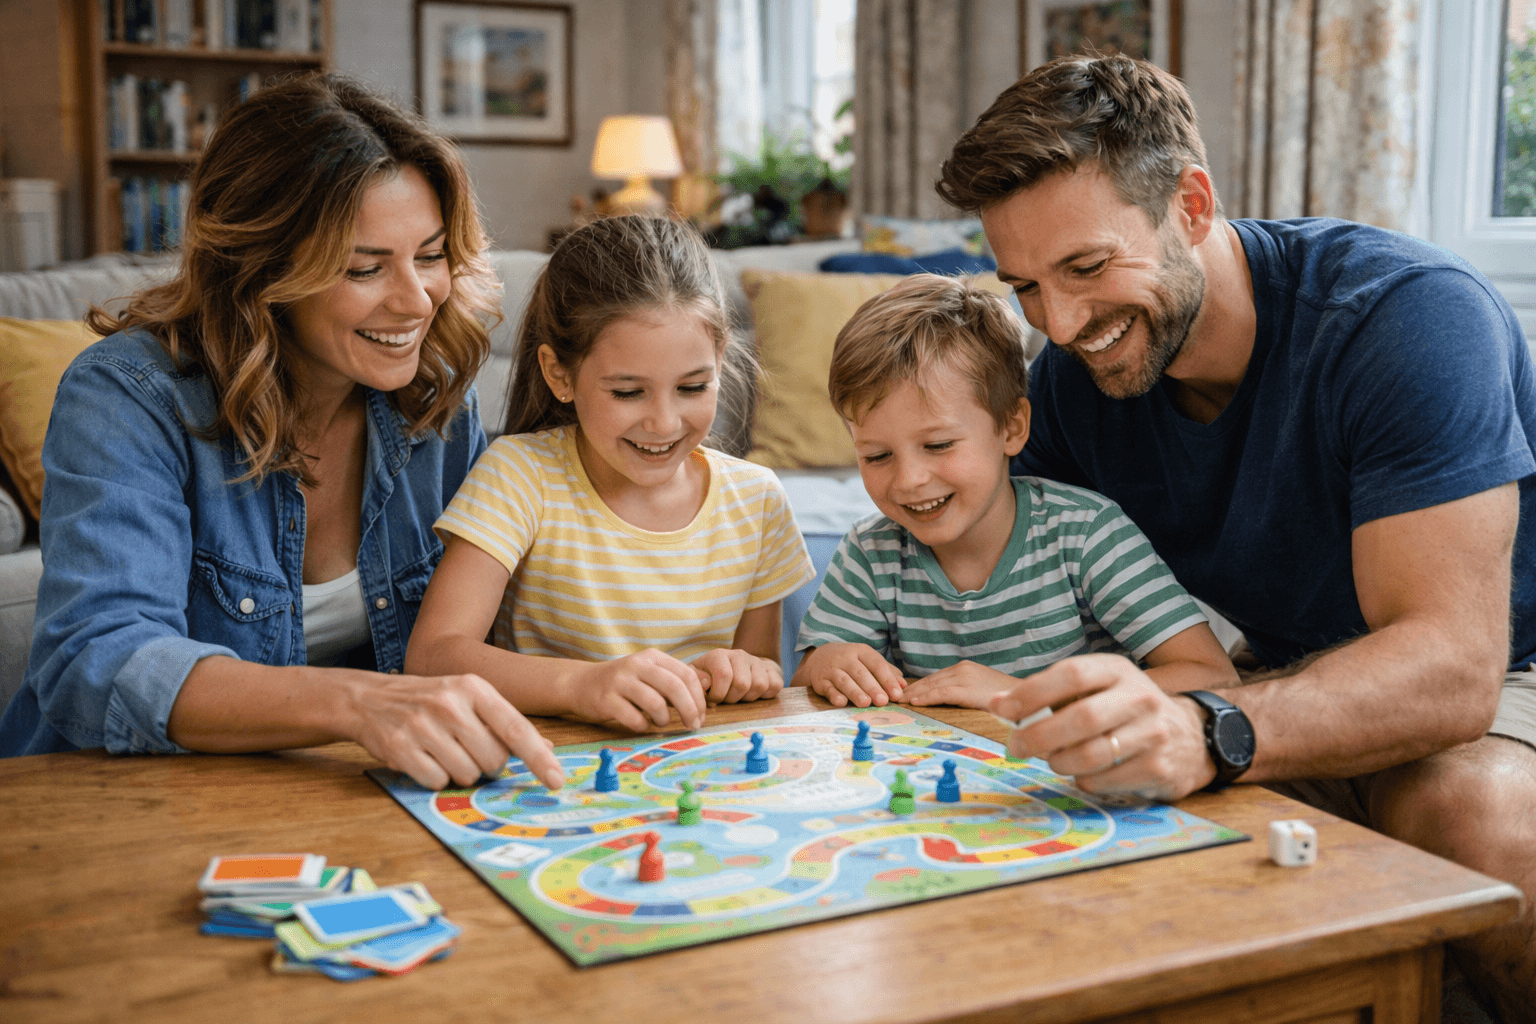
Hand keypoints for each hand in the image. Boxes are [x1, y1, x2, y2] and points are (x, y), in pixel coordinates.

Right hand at [345, 671, 564, 791]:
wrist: (370, 698)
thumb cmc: (429, 700)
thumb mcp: (469, 698)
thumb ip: (505, 722)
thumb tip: (546, 747)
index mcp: (474, 688)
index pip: (515, 729)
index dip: (539, 759)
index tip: (557, 781)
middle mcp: (450, 703)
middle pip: (493, 760)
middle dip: (486, 764)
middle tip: (466, 749)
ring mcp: (423, 725)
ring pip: (466, 774)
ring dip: (459, 771)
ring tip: (441, 750)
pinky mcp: (400, 747)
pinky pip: (436, 781)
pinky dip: (434, 777)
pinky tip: (423, 757)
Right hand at [568, 649, 707, 731]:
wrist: (581, 684)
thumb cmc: (624, 683)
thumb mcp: (650, 674)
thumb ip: (676, 679)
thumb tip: (709, 685)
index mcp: (652, 657)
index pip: (685, 674)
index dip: (698, 698)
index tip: (702, 716)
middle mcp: (637, 665)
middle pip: (675, 687)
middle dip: (690, 710)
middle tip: (693, 725)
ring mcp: (620, 681)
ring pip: (655, 703)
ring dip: (664, 719)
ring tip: (660, 722)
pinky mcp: (606, 700)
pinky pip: (634, 718)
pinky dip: (643, 726)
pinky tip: (641, 724)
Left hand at [694, 648, 783, 703]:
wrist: (732, 668)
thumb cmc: (710, 678)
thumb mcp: (696, 677)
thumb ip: (696, 679)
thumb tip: (705, 682)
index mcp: (718, 655)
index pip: (724, 676)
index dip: (718, 695)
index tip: (713, 701)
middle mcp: (739, 654)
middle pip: (742, 684)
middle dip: (733, 699)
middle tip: (727, 699)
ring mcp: (757, 661)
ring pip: (760, 685)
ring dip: (749, 698)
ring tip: (739, 697)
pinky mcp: (771, 669)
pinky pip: (775, 685)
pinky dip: (766, 695)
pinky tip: (754, 694)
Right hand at [792, 643, 904, 707]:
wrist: (819, 657)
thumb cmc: (850, 662)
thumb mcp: (867, 660)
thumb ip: (886, 672)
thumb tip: (903, 685)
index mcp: (861, 651)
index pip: (876, 664)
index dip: (887, 679)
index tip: (897, 694)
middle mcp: (846, 658)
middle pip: (861, 673)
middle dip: (873, 687)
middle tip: (883, 701)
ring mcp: (832, 669)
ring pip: (844, 681)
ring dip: (855, 692)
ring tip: (865, 703)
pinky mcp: (820, 681)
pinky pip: (828, 689)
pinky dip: (834, 695)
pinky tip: (841, 702)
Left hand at [900, 660, 1016, 708]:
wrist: (1026, 699)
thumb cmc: (1006, 699)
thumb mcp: (981, 691)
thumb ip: (965, 691)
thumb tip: (948, 700)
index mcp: (965, 668)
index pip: (936, 677)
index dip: (919, 686)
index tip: (905, 693)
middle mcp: (962, 669)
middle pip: (930, 680)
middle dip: (912, 689)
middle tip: (895, 697)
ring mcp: (964, 677)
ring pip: (932, 685)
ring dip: (914, 694)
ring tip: (900, 701)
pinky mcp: (966, 689)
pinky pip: (940, 693)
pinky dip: (926, 697)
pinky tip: (915, 702)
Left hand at [987, 653, 1214, 799]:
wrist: (1190, 737)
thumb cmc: (1125, 710)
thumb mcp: (1095, 690)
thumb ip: (1047, 695)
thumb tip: (996, 704)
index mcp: (1117, 670)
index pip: (1072, 674)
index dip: (1032, 693)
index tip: (1003, 710)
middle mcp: (1140, 697)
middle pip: (1082, 717)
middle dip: (1039, 735)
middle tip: (1016, 747)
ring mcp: (1153, 733)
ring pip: (1092, 754)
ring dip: (1060, 762)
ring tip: (1052, 760)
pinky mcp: (1159, 767)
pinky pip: (1105, 780)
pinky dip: (1084, 780)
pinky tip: (1085, 774)